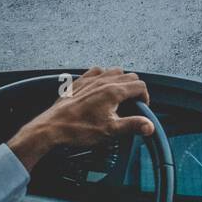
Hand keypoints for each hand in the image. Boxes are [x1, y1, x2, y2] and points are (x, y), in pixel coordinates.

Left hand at [7, 67, 153, 170]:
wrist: (52, 127)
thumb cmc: (78, 129)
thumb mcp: (110, 131)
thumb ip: (132, 125)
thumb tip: (149, 126)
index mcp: (113, 91)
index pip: (140, 86)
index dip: (145, 97)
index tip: (142, 108)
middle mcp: (103, 81)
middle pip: (130, 76)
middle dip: (135, 89)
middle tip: (133, 104)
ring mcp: (90, 80)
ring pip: (114, 71)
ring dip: (121, 81)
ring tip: (119, 96)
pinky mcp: (79, 82)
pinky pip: (96, 71)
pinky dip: (103, 76)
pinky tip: (101, 87)